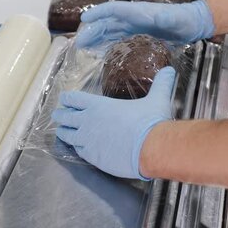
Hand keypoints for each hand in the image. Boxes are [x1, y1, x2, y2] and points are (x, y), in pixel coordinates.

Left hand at [52, 67, 175, 179]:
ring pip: (67, 135)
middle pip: (65, 117)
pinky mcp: (92, 157)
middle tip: (57, 115)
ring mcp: (87, 140)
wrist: (150, 148)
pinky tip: (76, 147)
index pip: (74, 99)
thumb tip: (170, 70)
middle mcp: (88, 122)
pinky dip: (76, 147)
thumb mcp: (157, 98)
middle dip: (60, 115)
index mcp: (99, 105)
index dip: (68, 98)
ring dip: (64, 132)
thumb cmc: (150, 122)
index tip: (64, 99)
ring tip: (61, 132)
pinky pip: (78, 151)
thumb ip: (161, 83)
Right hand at [76, 0, 214, 47]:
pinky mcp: (138, 35)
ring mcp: (135, 26)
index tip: (84, 18)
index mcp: (139, 12)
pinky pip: (118, 38)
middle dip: (92, 31)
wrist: (192, 23)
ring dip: (96, 38)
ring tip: (83, 47)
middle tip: (79, 42)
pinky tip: (99, 51)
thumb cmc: (184, 19)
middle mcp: (133, 18)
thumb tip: (157, 15)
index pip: (114, 10)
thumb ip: (166, 17)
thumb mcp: (176, 18)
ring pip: (110, 31)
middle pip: (108, 22)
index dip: (99, 13)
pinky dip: (106, 44)